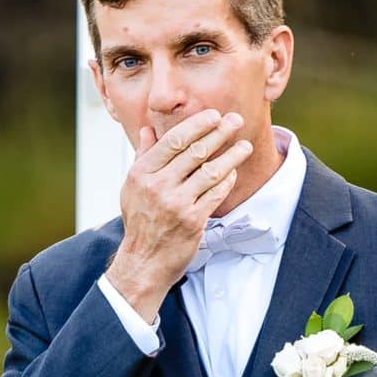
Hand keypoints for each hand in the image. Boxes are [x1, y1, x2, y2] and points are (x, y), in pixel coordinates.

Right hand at [103, 110, 255, 320]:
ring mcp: (176, 203)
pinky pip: (216, 194)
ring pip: (211, 171)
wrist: (144, 261)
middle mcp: (158, 186)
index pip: (174, 140)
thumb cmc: (140, 221)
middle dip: (220, 132)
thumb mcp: (132, 186)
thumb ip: (143, 156)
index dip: (197, 124)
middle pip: (195, 151)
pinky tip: (233, 172)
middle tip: (236, 120)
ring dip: (232, 155)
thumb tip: (147, 130)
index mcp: (142, 173)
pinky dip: (227, 181)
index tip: (214, 114)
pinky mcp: (193, 220)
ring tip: (245, 145)